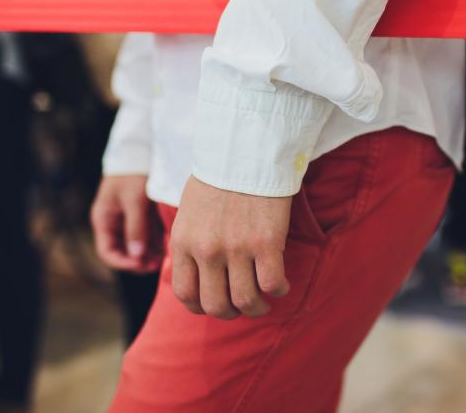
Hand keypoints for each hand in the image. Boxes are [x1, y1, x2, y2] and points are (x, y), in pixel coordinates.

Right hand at [91, 175, 161, 273]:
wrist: (141, 151)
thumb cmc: (134, 174)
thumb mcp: (134, 201)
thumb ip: (136, 228)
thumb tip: (137, 255)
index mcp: (104, 219)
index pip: (107, 252)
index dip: (123, 263)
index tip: (141, 265)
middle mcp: (113, 222)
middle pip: (122, 251)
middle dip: (138, 260)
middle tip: (156, 265)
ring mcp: (126, 220)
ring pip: (135, 245)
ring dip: (148, 254)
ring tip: (164, 258)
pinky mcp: (140, 216)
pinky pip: (146, 235)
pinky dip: (154, 243)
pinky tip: (167, 247)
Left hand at [171, 176, 291, 319]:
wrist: (245, 152)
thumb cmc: (218, 179)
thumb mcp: (189, 213)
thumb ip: (189, 243)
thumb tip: (195, 272)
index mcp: (184, 242)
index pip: (186, 295)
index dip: (202, 308)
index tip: (215, 304)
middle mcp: (207, 250)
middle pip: (216, 305)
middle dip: (231, 313)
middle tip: (242, 306)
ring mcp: (237, 248)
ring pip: (246, 301)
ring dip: (257, 308)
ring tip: (264, 301)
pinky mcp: (266, 242)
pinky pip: (273, 284)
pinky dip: (279, 290)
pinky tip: (281, 284)